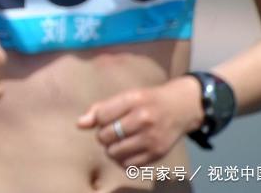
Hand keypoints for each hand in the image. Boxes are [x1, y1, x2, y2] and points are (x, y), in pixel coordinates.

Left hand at [77, 75, 204, 166]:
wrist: (180, 108)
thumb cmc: (147, 101)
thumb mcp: (126, 96)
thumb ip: (101, 109)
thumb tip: (79, 124)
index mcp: (133, 100)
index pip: (101, 116)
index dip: (97, 120)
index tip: (104, 119)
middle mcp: (143, 119)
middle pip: (106, 136)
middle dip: (103, 135)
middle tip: (111, 131)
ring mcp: (151, 138)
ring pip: (114, 152)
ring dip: (111, 149)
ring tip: (117, 142)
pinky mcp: (158, 153)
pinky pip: (128, 164)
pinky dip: (122, 160)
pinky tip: (126, 151)